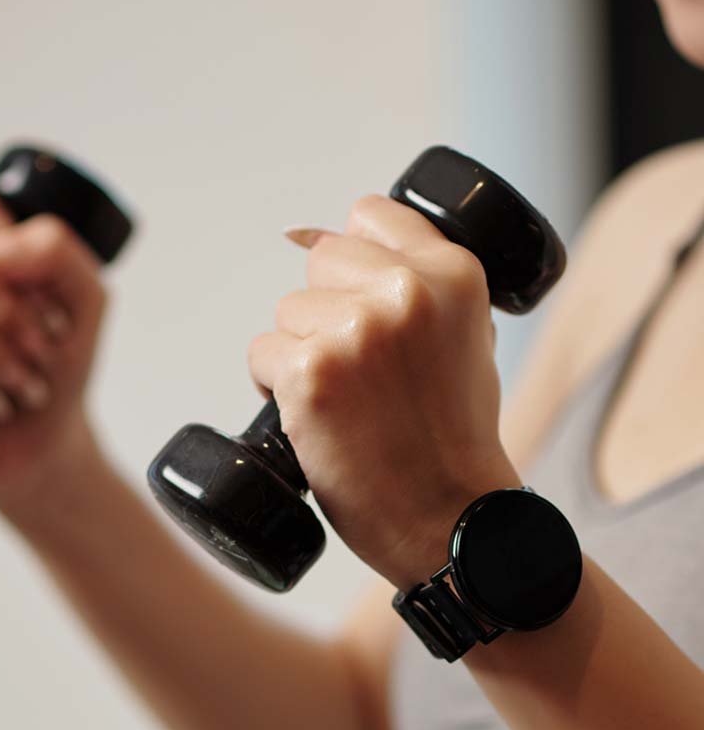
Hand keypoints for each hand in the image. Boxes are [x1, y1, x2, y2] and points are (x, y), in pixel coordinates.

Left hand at [249, 196, 520, 587]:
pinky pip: (261, 355)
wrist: (450, 516)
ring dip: (301, 352)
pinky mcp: (310, 373)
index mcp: (450, 274)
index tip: (356, 291)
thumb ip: (419, 285)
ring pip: (287, 312)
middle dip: (326, 308)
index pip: (369, 213)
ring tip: (344, 400)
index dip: (354, 257)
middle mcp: (404, 292)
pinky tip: (315, 416)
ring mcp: (355, 331)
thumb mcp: (468, 335)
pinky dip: (275, 387)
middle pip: (319, 260)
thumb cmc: (453, 435)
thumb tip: (332, 238)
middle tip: (360, 368)